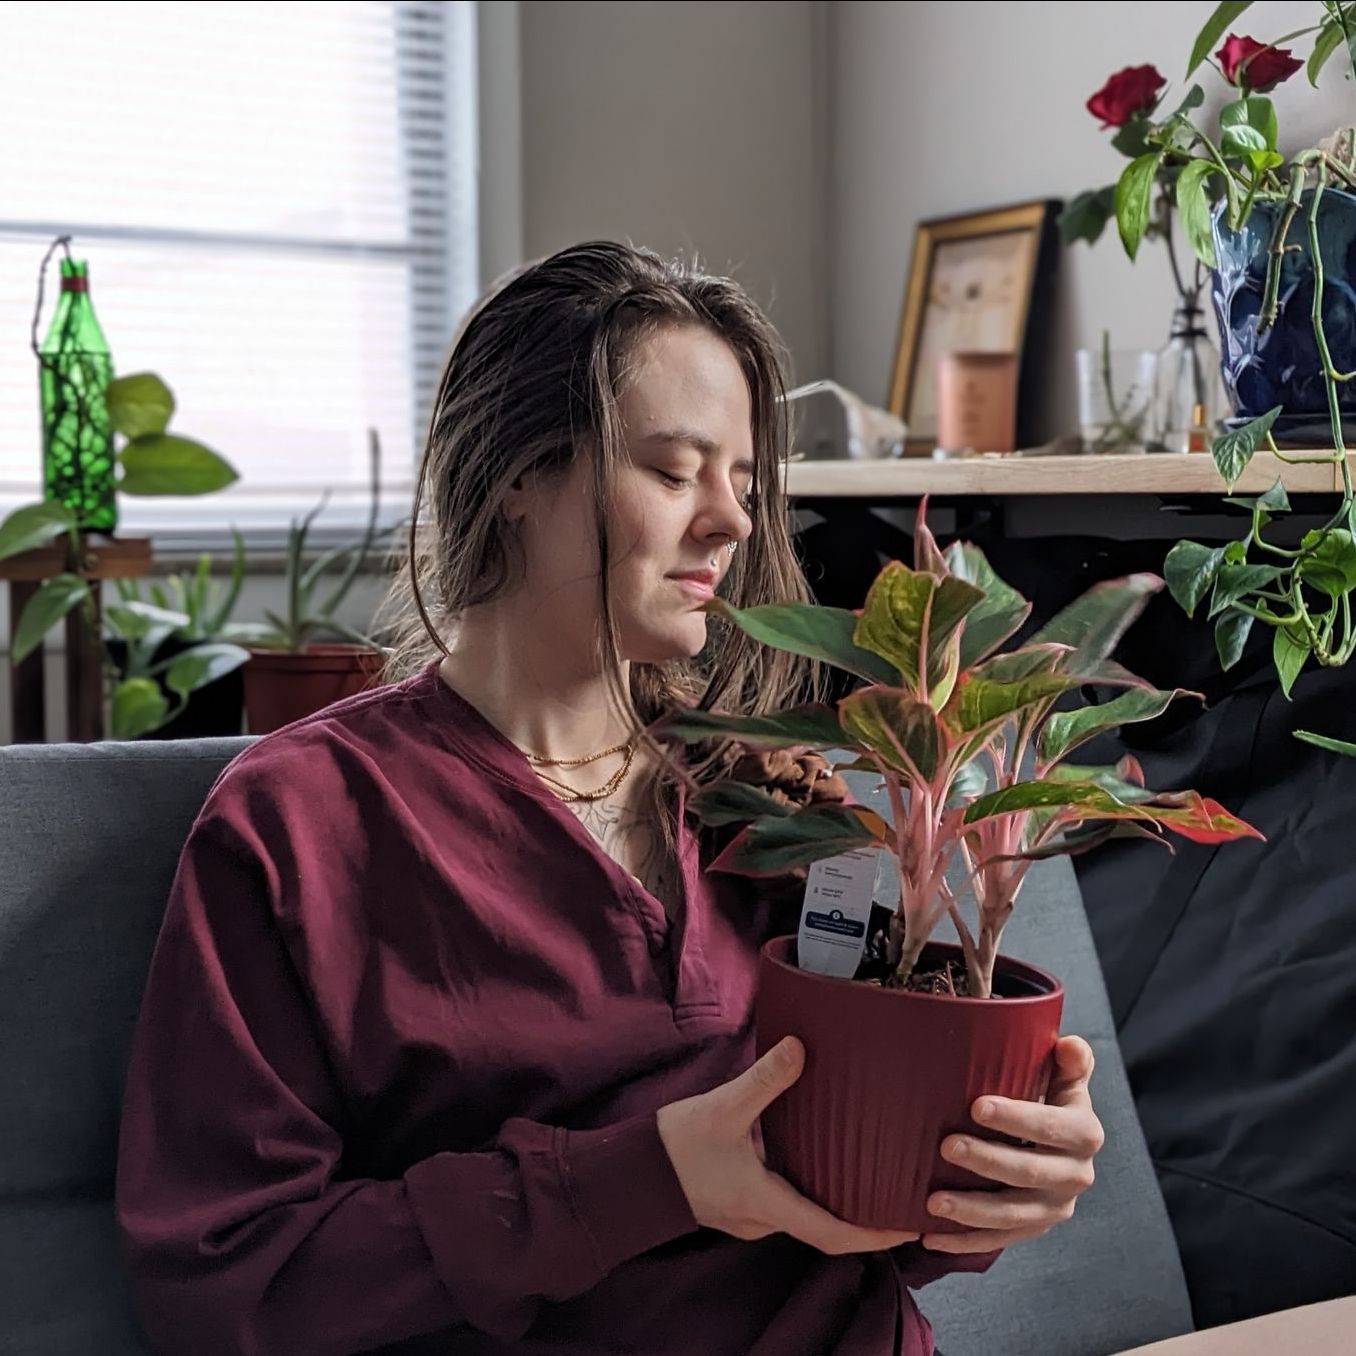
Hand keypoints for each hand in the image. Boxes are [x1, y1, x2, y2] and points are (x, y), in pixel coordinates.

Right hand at [657, 1036, 919, 1255]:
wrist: (628, 1173)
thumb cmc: (673, 1147)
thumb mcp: (722, 1108)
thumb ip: (764, 1080)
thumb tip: (800, 1048)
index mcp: (766, 1203)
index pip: (833, 1233)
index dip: (875, 1233)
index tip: (907, 1225)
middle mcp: (762, 1219)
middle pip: (826, 1229)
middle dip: (865, 1217)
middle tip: (898, 1194)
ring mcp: (749, 1215)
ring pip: (805, 1215)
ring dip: (837, 1202)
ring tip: (868, 1174)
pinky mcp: (738, 1203)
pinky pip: (786, 1203)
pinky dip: (812, 1190)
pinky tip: (819, 1163)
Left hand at [920, 1034, 1104, 1253]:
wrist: (1058, 1141)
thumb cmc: (1049, 1096)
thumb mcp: (1065, 1077)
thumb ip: (1070, 1061)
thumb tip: (1069, 1045)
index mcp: (1084, 1133)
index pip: (1052, 1126)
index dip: (1018, 1118)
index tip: (976, 1106)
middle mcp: (1076, 1175)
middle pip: (1029, 1172)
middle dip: (987, 1161)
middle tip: (946, 1146)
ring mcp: (1055, 1207)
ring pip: (1013, 1215)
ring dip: (971, 1210)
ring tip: (932, 1201)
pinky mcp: (1034, 1228)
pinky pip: (998, 1240)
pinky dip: (965, 1241)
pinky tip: (931, 1237)